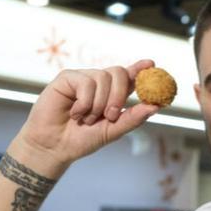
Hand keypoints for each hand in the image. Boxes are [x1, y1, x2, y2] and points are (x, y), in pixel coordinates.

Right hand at [12, 60, 161, 175]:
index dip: (140, 69)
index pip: (129, 77)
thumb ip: (133, 118)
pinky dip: (84, 102)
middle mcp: (99, 83)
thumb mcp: (113, 130)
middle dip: (119, 95)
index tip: (152, 64)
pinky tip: (75, 113)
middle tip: (111, 115)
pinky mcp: (66, 78)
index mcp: (112, 94)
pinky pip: (85, 83)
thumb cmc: (83, 139)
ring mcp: (82, 78)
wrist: (55, 146)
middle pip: (119, 72)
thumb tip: (155, 106)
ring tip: (86, 119)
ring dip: (98, 104)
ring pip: (102, 78)